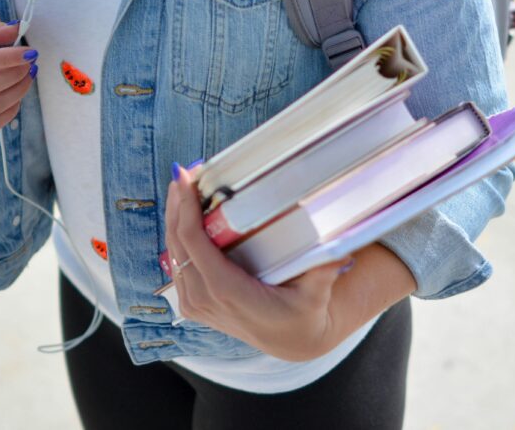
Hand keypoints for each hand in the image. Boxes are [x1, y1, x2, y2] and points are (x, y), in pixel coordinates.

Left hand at [165, 164, 352, 361]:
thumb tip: (341, 250)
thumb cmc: (304, 313)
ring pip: (172, 253)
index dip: (186, 210)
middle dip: (177, 205)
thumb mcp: (316, 294)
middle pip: (177, 243)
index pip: (194, 244)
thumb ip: (324, 271)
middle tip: (183, 172)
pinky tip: (183, 214)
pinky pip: (177, 264)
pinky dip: (177, 236)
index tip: (186, 179)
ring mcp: (196, 304)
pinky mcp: (194, 303)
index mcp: (227, 292)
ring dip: (174, 217)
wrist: (292, 341)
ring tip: (182, 185)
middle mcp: (205, 299)